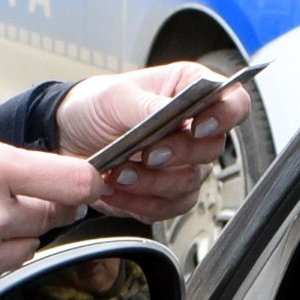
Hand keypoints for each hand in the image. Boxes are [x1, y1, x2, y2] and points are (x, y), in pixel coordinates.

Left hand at [57, 63, 255, 222]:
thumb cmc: (95, 105)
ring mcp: (183, 164)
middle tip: (148, 154)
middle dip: (177, 156)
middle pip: (212, 149)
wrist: (66, 138)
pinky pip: (167, 208)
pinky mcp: (165, 193)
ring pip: (188, 184)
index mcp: (190, 92)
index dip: (225, 116)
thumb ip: (147, 105)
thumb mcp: (115, 95)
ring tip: (120, 174)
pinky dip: (140, 203)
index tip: (199, 125)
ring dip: (153, 183)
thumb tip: (170, 113)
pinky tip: (116, 189)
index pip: (233, 103)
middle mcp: (194, 129)